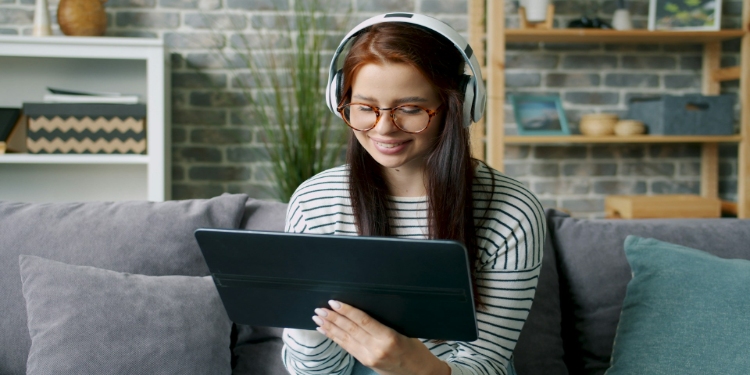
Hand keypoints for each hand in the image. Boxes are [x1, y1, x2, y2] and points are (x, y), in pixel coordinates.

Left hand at [312, 300, 449, 374]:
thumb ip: (383, 323)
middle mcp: (376, 348)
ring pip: (345, 339)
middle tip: (319, 309)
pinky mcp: (365, 362)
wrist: (419, 373)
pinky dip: (335, 338)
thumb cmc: (415, 350)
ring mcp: (369, 357)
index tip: (334, 302)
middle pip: (350, 330)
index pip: (363, 321)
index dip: (347, 311)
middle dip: (333, 319)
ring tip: (318, 318)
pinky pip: (347, 348)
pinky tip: (326, 331)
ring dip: (330, 328)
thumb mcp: (404, 331)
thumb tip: (361, 309)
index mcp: (389, 337)